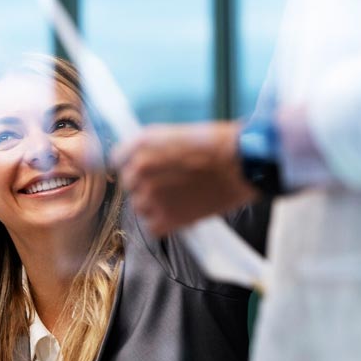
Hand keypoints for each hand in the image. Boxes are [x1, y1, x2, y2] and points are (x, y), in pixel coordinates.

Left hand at [111, 122, 257, 235]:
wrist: (241, 164)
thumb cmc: (217, 145)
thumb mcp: (176, 133)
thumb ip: (152, 147)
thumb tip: (139, 160)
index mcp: (140, 144)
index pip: (118, 159)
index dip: (135, 165)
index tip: (147, 170)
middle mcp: (140, 170)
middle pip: (130, 185)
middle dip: (146, 185)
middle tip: (171, 184)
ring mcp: (150, 196)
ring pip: (139, 207)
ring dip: (154, 205)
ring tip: (180, 198)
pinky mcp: (165, 218)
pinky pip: (152, 227)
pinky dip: (164, 223)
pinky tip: (180, 213)